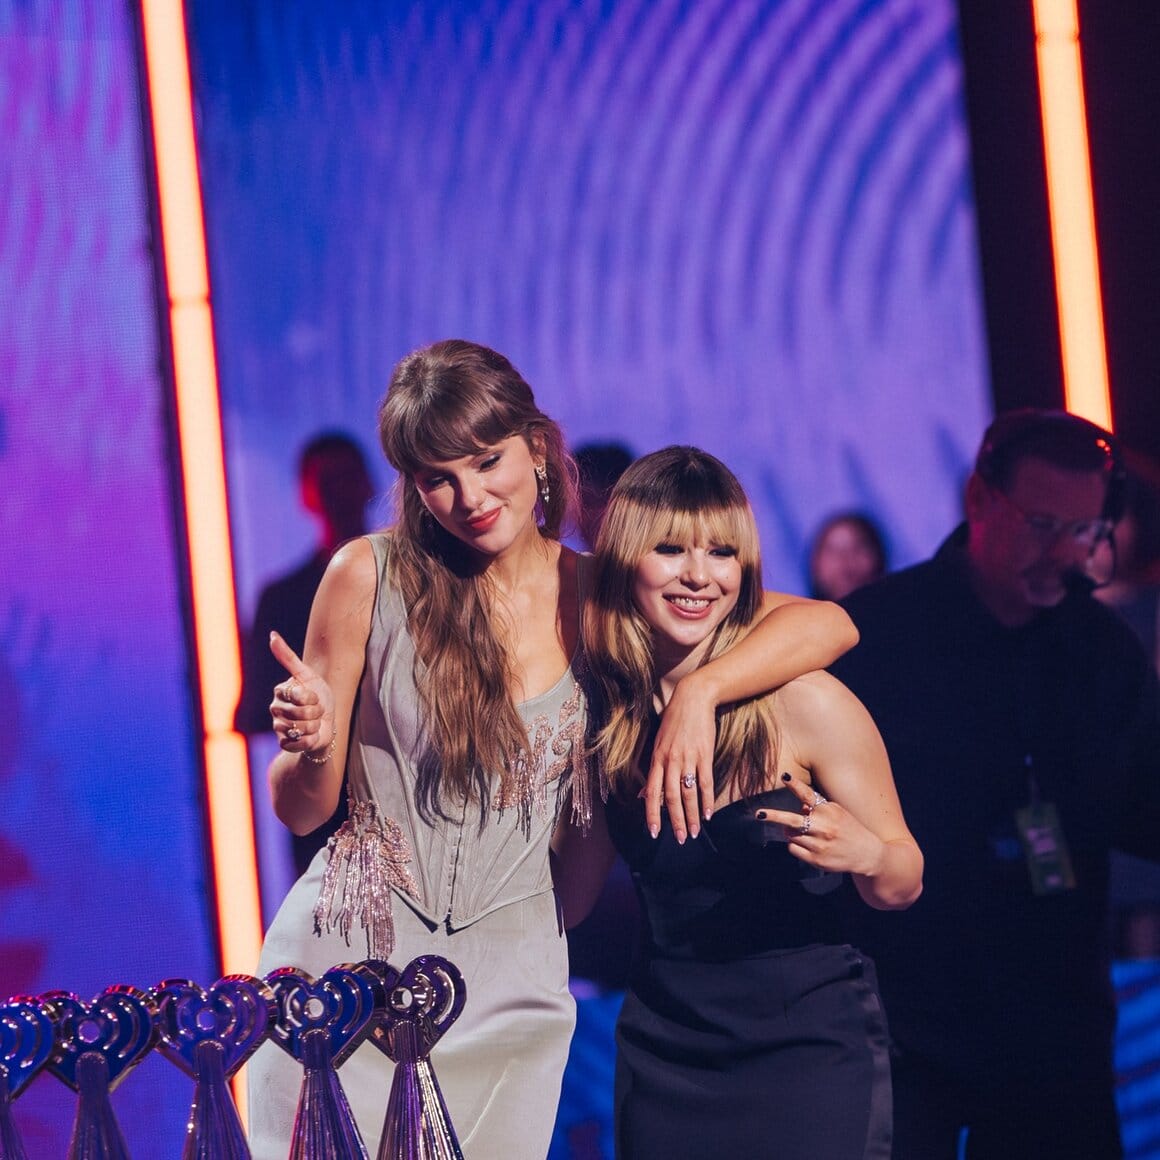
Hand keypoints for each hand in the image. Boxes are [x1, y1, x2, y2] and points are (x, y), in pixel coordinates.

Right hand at [268, 631, 334, 756]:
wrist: (326, 723)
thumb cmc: (318, 696)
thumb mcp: (307, 675)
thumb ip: (288, 657)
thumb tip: (271, 634)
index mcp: (280, 691)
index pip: (298, 695)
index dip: (312, 698)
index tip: (314, 696)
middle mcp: (275, 709)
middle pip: (299, 713)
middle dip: (315, 712)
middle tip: (316, 711)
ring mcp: (278, 727)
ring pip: (301, 728)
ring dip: (314, 726)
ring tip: (314, 722)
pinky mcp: (284, 743)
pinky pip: (299, 743)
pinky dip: (310, 739)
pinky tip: (310, 735)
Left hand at [643, 675, 715, 842]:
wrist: (693, 698)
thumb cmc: (674, 721)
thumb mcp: (658, 744)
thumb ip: (653, 770)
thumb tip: (644, 794)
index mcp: (656, 759)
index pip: (653, 792)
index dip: (652, 813)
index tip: (653, 832)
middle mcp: (670, 761)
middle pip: (670, 797)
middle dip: (675, 821)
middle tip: (680, 839)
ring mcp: (688, 758)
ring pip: (688, 794)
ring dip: (692, 816)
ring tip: (695, 832)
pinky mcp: (704, 754)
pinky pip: (705, 782)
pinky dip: (707, 800)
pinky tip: (709, 814)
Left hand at [754, 773, 884, 877]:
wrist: (867, 854)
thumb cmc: (849, 828)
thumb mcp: (838, 812)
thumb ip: (819, 807)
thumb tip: (800, 807)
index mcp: (829, 811)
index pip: (809, 795)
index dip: (795, 785)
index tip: (784, 776)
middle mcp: (824, 828)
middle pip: (792, 820)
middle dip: (774, 816)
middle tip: (759, 814)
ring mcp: (819, 845)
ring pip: (790, 835)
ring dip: (791, 832)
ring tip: (805, 832)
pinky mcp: (816, 860)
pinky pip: (793, 849)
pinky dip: (795, 844)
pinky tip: (808, 844)